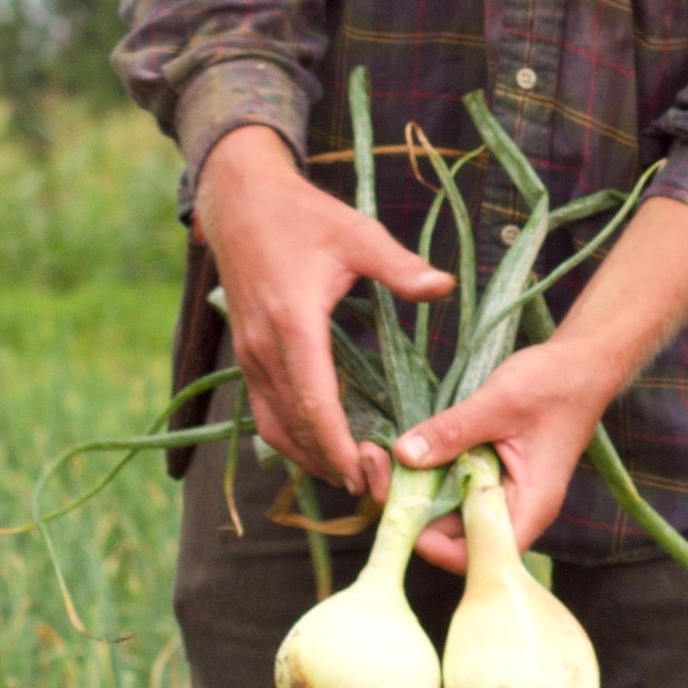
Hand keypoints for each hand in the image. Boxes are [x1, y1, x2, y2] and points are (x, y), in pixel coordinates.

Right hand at [193, 123, 452, 491]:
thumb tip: (445, 287)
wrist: (242, 201)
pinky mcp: (246, 356)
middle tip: (373, 486)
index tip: (364, 474)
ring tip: (351, 476)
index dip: (336, 446)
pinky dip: (292, 436)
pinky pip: (265, 411)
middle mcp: (264, 349)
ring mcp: (249, 356)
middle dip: (329, 463)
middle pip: (292, 427)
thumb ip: (400, 267)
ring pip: (274, 426)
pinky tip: (323, 445)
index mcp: (293, 324)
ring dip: (308, 456)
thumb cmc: (304, 217)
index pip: (313, 403)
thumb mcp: (358, 235)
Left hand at [382, 195, 687, 571]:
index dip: (436, 545)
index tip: (400, 511)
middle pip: (458, 536)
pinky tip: (404, 449)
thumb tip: (404, 455)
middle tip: (379, 472)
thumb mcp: (498, 403)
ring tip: (381, 458)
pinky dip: (430, 471)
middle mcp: (515, 508)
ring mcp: (502, 491)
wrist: (581, 363)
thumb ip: (452, 431)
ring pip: (451, 509)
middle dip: (415, 511)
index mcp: (529, 505)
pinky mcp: (491, 472)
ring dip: (417, 489)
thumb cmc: (553, 383)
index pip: (479, 555)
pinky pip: (455, 484)